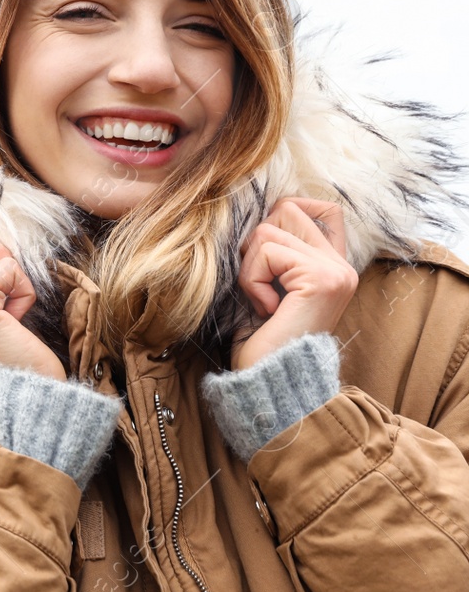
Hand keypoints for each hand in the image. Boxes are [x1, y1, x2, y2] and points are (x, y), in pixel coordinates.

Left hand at [232, 196, 358, 370]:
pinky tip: (266, 308)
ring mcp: (336, 271)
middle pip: (288, 209)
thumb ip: (272, 252)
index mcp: (332, 266)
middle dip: (257, 241)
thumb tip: (253, 215)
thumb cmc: (261, 341)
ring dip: (249, 266)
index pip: (322, 209)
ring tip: (261, 301)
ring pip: (269, 229)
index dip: (286, 213)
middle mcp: (341, 266)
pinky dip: (252, 279)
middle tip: (258, 282)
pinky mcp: (321, 278)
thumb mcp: (266, 287)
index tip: (265, 250)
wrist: (270, 382)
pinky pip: (266, 252)